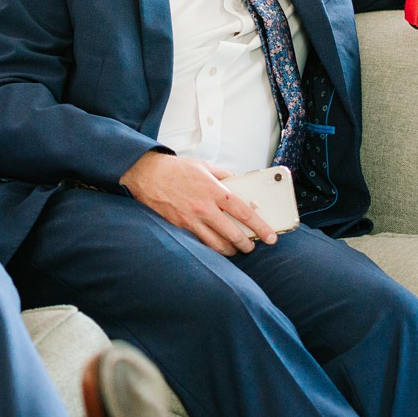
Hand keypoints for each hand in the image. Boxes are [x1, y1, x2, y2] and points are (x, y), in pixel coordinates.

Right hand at [120, 151, 277, 256]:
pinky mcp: (181, 227)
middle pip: (233, 234)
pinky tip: (217, 247)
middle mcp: (204, 208)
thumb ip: (226, 176)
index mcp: (215, 191)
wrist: (148, 176)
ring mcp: (191, 220)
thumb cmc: (176, 170)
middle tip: (252, 246)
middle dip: (246, 244)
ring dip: (230, 250)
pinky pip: (201, 244)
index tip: (269, 236)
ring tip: (236, 249)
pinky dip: (212, 248)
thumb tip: (242, 184)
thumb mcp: (206, 166)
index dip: (260, 227)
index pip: (244, 212)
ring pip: (216, 245)